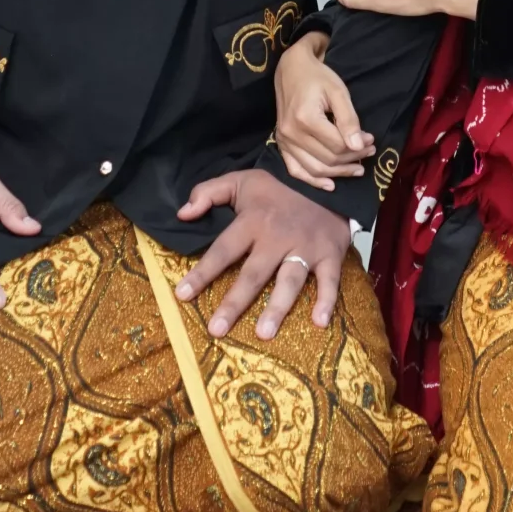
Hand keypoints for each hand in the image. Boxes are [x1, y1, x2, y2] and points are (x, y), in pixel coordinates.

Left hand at [172, 168, 351, 339]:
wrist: (325, 177)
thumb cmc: (277, 187)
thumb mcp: (239, 180)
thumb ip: (207, 193)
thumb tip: (182, 214)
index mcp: (253, 221)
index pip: (223, 250)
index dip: (202, 273)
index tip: (182, 295)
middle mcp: (277, 238)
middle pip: (253, 274)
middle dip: (234, 303)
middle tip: (217, 329)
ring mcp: (306, 247)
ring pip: (289, 281)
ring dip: (277, 308)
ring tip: (263, 334)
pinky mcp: (330, 254)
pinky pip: (330, 281)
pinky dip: (327, 301)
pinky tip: (319, 322)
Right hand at [273, 31, 371, 189]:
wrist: (291, 69)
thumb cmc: (317, 77)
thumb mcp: (338, 92)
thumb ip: (349, 119)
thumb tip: (358, 146)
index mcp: (305, 119)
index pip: (337, 145)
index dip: (358, 146)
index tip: (371, 139)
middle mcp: (291, 133)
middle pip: (328, 159)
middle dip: (352, 159)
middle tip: (369, 151)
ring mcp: (284, 141)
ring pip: (315, 169)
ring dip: (339, 172)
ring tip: (358, 168)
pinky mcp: (281, 144)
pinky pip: (296, 170)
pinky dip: (312, 181)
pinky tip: (330, 185)